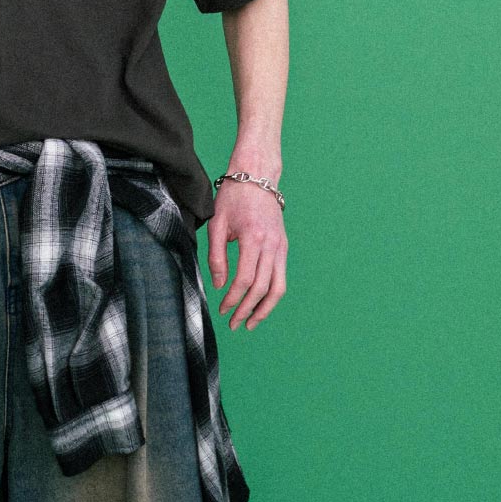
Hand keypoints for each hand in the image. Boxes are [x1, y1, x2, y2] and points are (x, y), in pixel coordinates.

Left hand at [207, 179, 286, 330]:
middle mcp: (271, 245)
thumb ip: (217, 256)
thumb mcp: (217, 224)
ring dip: (265, 309)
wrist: (258, 176)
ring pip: (278, 287)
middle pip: (262, 289)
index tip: (222, 309)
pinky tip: (260, 304)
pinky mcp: (283, 247)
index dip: (232, 299)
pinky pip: (281, 277)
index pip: (244, 280)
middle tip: (234, 324)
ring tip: (251, 322)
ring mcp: (281, 247)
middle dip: (247, 310)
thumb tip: (218, 284)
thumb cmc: (234, 197)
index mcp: (253, 239)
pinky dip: (272, 294)